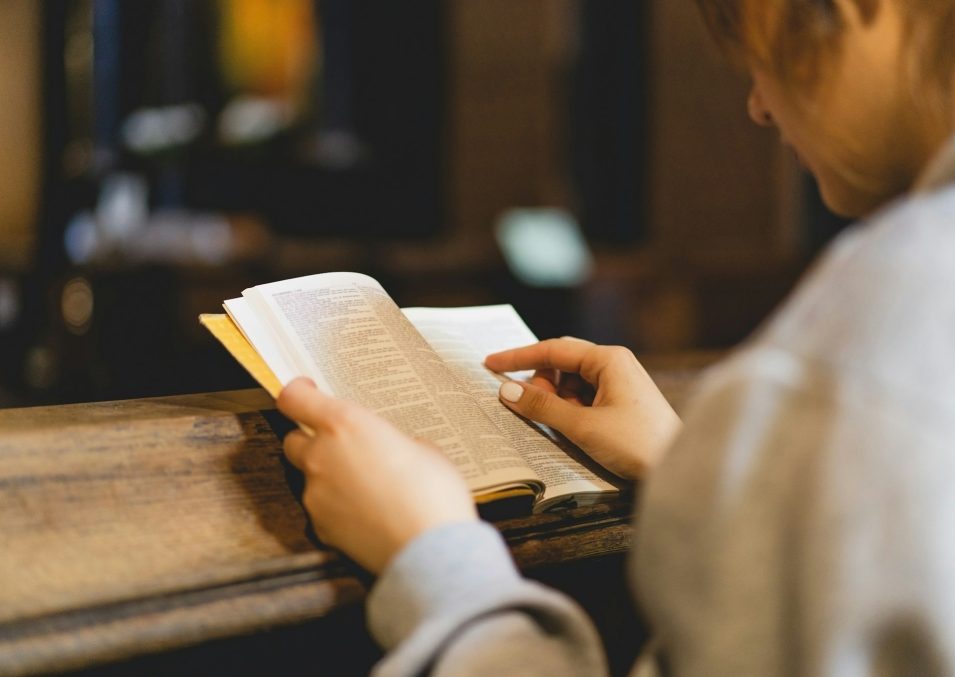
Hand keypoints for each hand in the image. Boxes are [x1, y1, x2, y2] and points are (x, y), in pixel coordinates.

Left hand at [277, 378, 477, 573]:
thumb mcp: (424, 450)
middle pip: (293, 440)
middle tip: (342, 444)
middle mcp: (321, 456)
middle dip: (312, 439)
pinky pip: (321, 509)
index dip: (297, 392)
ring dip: (328, 476)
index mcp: (345, 425)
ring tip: (366, 486)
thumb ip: (394, 443)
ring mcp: (316, 495)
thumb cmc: (433, 493)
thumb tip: (391, 451)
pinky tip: (367, 514)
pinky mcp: (320, 527)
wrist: (430, 550)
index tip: (308, 391)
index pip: (294, 398)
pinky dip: (337, 507)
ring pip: (308, 477)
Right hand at [485, 338, 680, 479]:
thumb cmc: (636, 444)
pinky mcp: (622, 403)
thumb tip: (506, 390)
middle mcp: (615, 365)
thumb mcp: (582, 426)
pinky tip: (568, 429)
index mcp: (608, 360)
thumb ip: (542, 406)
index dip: (518, 357)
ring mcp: (620, 384)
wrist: (679, 470)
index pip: (553, 350)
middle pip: (562, 365)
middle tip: (526, 408)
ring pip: (572, 384)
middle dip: (541, 385)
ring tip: (556, 425)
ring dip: (557, 402)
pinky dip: (570, 411)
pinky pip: (585, 398)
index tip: (490, 364)